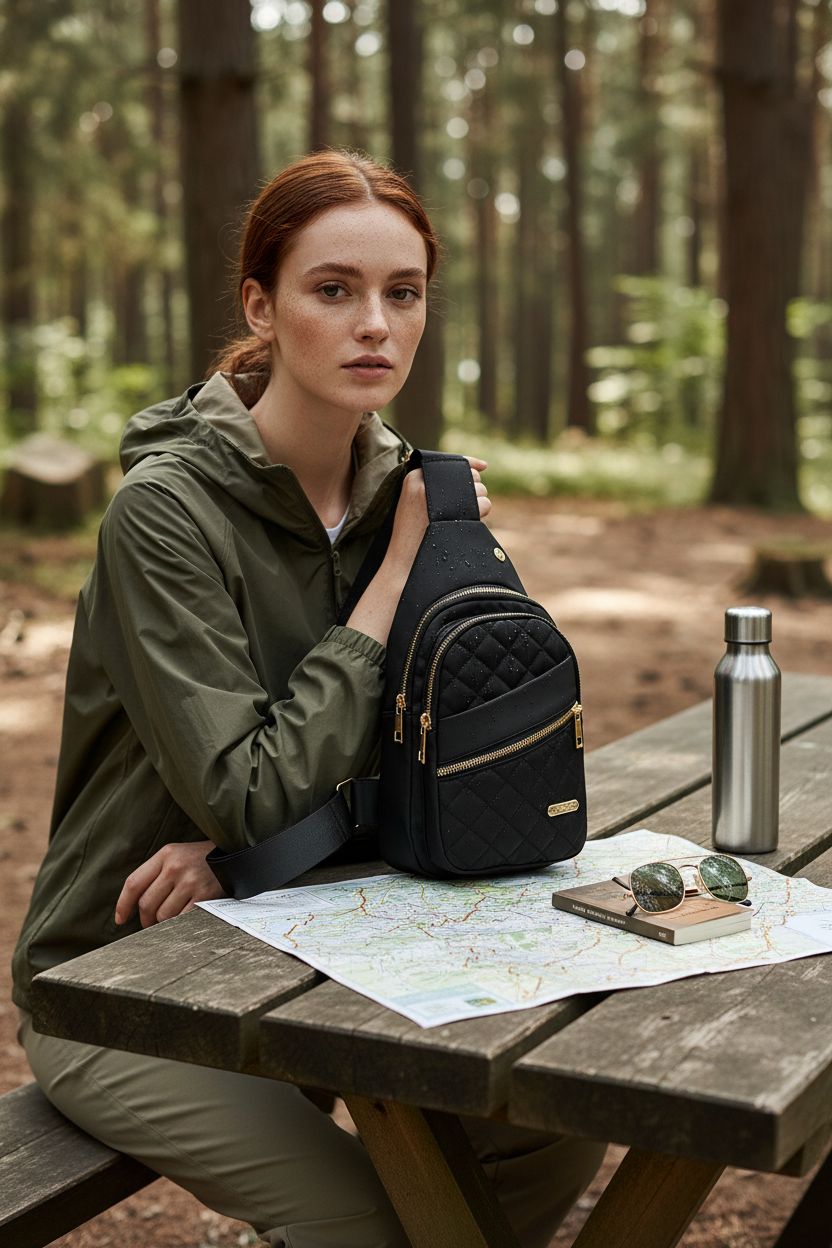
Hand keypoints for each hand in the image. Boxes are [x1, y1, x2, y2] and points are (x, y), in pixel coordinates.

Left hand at [115, 840, 225, 928]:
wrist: (234, 857)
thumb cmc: (199, 860)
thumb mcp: (176, 856)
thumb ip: (155, 875)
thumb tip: (133, 907)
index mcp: (166, 854)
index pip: (133, 883)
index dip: (123, 905)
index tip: (121, 919)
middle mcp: (176, 867)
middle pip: (146, 904)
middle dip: (145, 919)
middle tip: (150, 923)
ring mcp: (191, 881)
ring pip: (163, 915)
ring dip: (164, 923)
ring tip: (171, 918)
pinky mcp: (205, 895)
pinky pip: (182, 919)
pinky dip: (179, 924)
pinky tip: (182, 919)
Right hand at [383, 456, 490, 585]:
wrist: (404, 563)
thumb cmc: (411, 537)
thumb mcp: (412, 503)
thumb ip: (433, 486)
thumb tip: (473, 471)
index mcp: (414, 477)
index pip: (450, 460)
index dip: (470, 463)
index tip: (483, 466)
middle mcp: (426, 483)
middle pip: (468, 475)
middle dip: (474, 489)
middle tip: (465, 507)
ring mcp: (439, 497)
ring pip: (479, 490)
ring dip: (479, 503)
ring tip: (462, 519)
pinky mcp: (454, 513)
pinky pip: (483, 504)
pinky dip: (482, 514)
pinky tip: (468, 524)